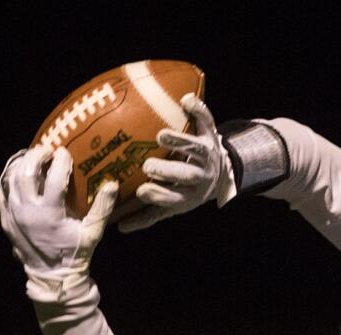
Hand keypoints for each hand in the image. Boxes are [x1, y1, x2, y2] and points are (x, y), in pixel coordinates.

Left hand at [0, 146, 118, 278]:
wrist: (53, 276)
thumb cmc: (75, 254)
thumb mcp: (93, 233)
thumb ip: (102, 208)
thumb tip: (111, 184)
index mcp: (50, 214)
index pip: (54, 177)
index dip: (60, 160)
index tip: (66, 153)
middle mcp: (28, 212)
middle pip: (25, 172)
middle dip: (36, 155)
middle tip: (47, 150)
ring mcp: (14, 215)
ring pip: (10, 178)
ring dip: (21, 164)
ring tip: (32, 158)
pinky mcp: (6, 220)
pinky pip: (2, 192)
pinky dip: (10, 179)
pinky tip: (20, 175)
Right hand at [118, 93, 234, 232]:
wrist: (219, 173)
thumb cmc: (187, 190)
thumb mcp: (173, 206)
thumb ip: (149, 215)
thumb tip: (121, 227)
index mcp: (189, 195)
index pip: (174, 198)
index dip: (160, 195)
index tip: (142, 190)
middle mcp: (199, 175)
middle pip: (186, 175)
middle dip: (168, 171)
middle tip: (149, 166)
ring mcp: (205, 154)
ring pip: (196, 148)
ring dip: (180, 141)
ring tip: (161, 136)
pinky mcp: (210, 134)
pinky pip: (206, 120)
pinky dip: (198, 109)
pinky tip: (185, 100)